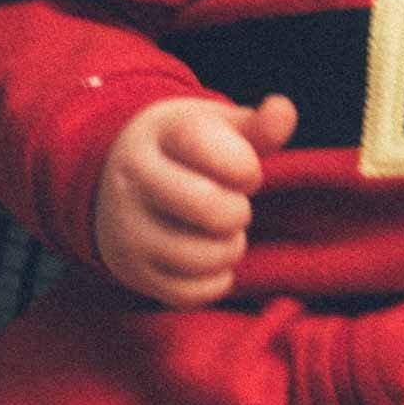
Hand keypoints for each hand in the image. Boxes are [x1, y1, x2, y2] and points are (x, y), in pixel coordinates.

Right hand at [94, 93, 295, 305]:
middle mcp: (134, 179)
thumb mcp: (215, 126)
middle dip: (238, 211)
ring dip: (229, 248)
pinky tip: (209, 259)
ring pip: (201, 257)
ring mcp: (127, 228)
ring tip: (223, 232)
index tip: (245, 171)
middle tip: (233, 205)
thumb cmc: (185, 148)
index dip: (246, 166)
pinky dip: (213, 280)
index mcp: (159, 133)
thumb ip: (256, 125)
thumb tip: (283, 111)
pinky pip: (188, 293)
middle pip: (210, 208)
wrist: (119, 174)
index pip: (209, 150)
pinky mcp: (131, 271)